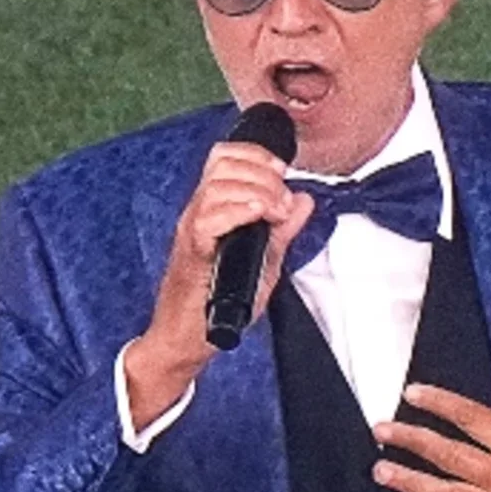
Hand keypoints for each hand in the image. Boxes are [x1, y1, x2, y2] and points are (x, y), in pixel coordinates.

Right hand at [123, 142, 313, 428]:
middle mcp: (198, 212)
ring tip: (275, 212)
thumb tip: (304, 201)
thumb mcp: (262, 259)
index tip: (282, 171)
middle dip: (262, 172)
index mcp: (213, 208)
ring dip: (256, 192)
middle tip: (282, 200)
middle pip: (222, 163)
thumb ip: (283, 229)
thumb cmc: (216, 301)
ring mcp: (192, 229)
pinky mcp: (192, 252)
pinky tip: (257, 216)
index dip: (256, 154)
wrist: (186, 337)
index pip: (225, 156)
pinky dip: (236, 211)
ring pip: (217, 186)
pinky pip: (207, 219)